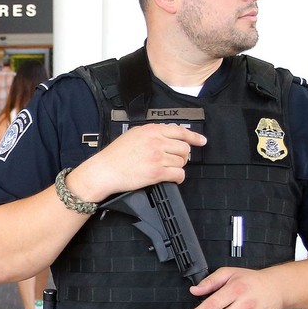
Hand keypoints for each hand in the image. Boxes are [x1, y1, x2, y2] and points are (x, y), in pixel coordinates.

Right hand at [67, 123, 205, 202]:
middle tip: (174, 160)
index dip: (194, 137)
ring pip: (182, 161)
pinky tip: (173, 178)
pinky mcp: (157, 173)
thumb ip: (151, 132)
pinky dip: (178, 177)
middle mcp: (157, 142)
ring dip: (178, 166)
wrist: (105, 170)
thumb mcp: (134, 134)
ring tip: (168, 169)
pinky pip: (178, 174)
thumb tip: (167, 135)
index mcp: (152, 130)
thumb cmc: (116, 154)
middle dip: (182, 155)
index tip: (202, 141)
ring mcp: (158, 157)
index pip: (180, 131)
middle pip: (184, 148)